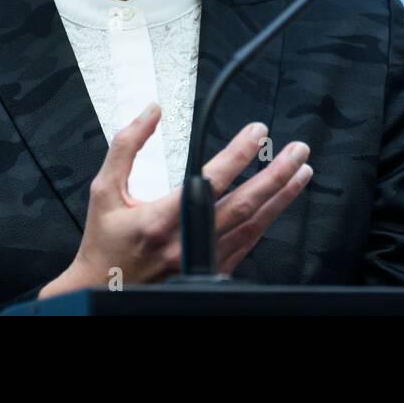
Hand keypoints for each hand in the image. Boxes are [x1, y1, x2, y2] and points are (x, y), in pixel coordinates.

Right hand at [40, 102, 312, 296]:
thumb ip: (127, 146)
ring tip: (300, 173)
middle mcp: (185, 243)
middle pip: (243, 205)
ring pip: (252, 226)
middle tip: (298, 152)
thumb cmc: (104, 243)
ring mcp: (200, 261)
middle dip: (276, 176)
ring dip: (280, 198)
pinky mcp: (209, 272)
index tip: (257, 133)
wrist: (103, 289)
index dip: (238, 154)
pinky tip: (278, 205)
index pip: (210, 180)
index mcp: (160, 219)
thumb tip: (150, 113)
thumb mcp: (105, 190)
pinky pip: (246, 244)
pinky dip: (265, 222)